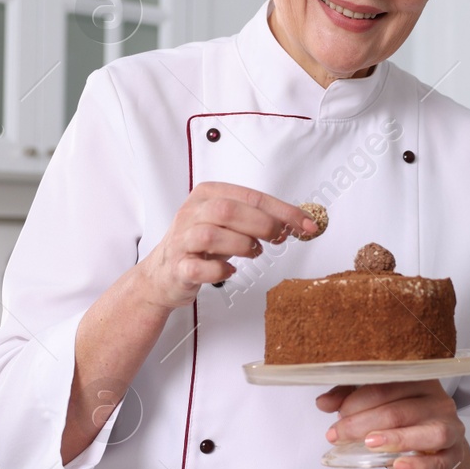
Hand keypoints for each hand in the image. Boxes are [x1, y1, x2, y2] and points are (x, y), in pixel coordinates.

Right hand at [136, 182, 317, 310]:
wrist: (162, 273)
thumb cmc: (200, 245)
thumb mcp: (227, 223)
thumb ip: (256, 218)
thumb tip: (295, 223)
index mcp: (207, 195)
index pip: (250, 196)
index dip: (283, 210)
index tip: (307, 224)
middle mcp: (191, 213)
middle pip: (228, 211)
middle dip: (263, 224)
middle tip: (279, 238)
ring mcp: (182, 240)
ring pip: (211, 235)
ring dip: (242, 245)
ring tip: (254, 252)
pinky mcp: (177, 267)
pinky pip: (198, 268)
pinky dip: (219, 270)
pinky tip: (230, 271)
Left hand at [316, 380, 469, 468]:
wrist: (439, 455)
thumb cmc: (407, 426)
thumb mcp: (378, 409)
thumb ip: (351, 400)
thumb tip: (323, 402)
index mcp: (419, 380)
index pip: (387, 384)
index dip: (357, 398)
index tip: (336, 413)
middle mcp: (438, 401)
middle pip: (400, 409)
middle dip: (363, 422)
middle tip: (338, 434)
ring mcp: (450, 428)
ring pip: (427, 432)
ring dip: (396, 438)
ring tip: (369, 444)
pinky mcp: (454, 457)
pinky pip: (437, 462)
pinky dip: (417, 466)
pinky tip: (396, 467)